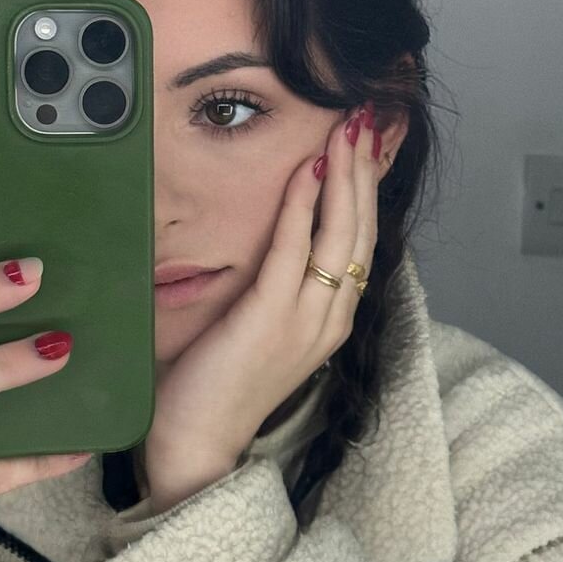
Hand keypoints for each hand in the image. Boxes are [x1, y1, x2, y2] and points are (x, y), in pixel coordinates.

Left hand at [146, 108, 380, 511]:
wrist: (198, 443)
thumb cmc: (221, 384)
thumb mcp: (263, 327)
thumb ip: (277, 284)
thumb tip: (276, 236)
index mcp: (332, 318)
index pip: (359, 240)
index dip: (365, 188)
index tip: (362, 144)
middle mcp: (332, 317)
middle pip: (360, 229)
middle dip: (364, 169)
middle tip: (362, 118)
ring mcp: (308, 319)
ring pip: (340, 233)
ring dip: (344, 175)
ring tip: (346, 129)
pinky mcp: (272, 318)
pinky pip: (294, 250)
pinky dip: (304, 205)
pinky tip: (308, 169)